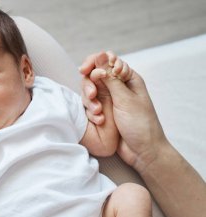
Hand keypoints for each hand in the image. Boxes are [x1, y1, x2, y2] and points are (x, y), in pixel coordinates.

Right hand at [80, 53, 167, 171]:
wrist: (142, 151)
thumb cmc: (140, 124)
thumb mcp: (125, 99)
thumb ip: (110, 78)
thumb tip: (100, 55)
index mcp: (127, 78)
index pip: (106, 61)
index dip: (93, 62)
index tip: (84, 70)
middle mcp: (117, 86)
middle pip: (93, 75)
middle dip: (89, 85)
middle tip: (92, 96)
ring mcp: (108, 99)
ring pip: (89, 91)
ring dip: (90, 101)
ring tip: (98, 113)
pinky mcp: (102, 112)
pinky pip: (89, 106)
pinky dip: (91, 112)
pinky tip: (99, 120)